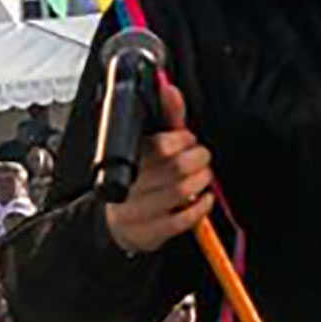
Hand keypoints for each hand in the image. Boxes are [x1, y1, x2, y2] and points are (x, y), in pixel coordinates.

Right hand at [102, 74, 214, 255]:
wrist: (118, 223)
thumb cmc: (141, 177)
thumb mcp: (150, 144)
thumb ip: (166, 117)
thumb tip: (169, 88)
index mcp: (129, 158)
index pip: (159, 145)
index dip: (182, 139)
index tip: (187, 139)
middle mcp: (130, 185)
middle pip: (176, 167)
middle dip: (198, 159)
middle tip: (199, 157)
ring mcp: (136, 210)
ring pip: (182, 191)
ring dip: (201, 181)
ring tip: (201, 177)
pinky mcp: (148, 233)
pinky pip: (183, 219)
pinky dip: (200, 207)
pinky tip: (202, 199)